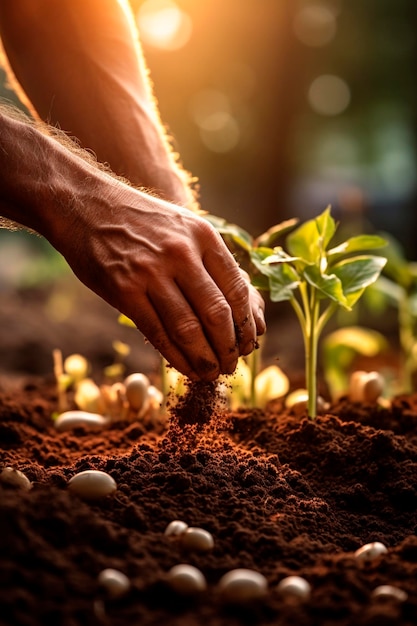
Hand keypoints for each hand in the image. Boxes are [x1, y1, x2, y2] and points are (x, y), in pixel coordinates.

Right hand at [64, 188, 264, 380]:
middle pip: (217, 314)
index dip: (246, 325)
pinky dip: (176, 357)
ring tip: (211, 373)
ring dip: (204, 358)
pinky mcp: (124, 291)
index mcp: (203, 236)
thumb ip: (209, 260)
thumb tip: (243, 306)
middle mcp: (181, 253)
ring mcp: (151, 272)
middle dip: (229, 348)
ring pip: (188, 329)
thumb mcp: (183, 226)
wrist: (86, 204)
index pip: (237, 290)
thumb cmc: (141, 221)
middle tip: (231, 365)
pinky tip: (186, 368)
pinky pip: (158, 333)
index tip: (249, 343)